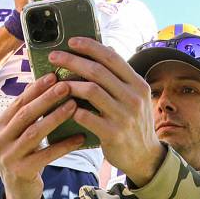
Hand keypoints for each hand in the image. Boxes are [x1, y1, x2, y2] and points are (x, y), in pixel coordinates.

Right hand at [0, 73, 84, 198]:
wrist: (19, 192)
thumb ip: (28, 116)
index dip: (36, 88)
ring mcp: (8, 157)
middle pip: (25, 114)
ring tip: (74, 105)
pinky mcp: (21, 172)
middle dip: (46, 98)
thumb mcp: (20, 136)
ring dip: (55, 117)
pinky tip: (80, 137)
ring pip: (35, 132)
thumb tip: (50, 86)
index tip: (53, 75)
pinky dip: (64, 145)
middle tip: (66, 85)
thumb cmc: (24, 157)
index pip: (18, 103)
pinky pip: (46, 155)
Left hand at [48, 37, 164, 183]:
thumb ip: (122, 77)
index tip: (72, 41)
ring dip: (70, 84)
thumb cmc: (134, 124)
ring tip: (57, 82)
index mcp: (138, 85)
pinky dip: (72, 109)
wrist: (144, 157)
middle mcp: (133, 98)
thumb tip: (107, 50)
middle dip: (72, 60)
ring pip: (90, 91)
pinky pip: (86, 116)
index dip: (90, 46)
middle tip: (54, 57)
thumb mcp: (136, 98)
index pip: (112, 58)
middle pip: (97, 71)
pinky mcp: (113, 134)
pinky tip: (64, 107)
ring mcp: (124, 116)